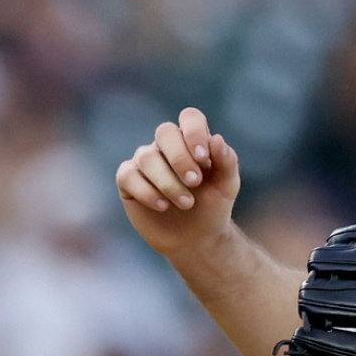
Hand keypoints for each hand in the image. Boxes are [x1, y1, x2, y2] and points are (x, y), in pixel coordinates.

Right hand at [116, 107, 240, 258]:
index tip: (204, 158)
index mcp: (192, 140)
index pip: (190, 117)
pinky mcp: (128, 181)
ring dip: (168, 182)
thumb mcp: (227, 186)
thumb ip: (227, 161)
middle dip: (180, 158)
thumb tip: (217, 139)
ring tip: (187, 204)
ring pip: (147, 157)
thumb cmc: (213, 206)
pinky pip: (128, 175)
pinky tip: (163, 206)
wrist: (196, 238)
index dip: (194, 132)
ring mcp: (145, 161)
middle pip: (164, 132)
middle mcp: (166, 146)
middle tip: (195, 182)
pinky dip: (147, 191)